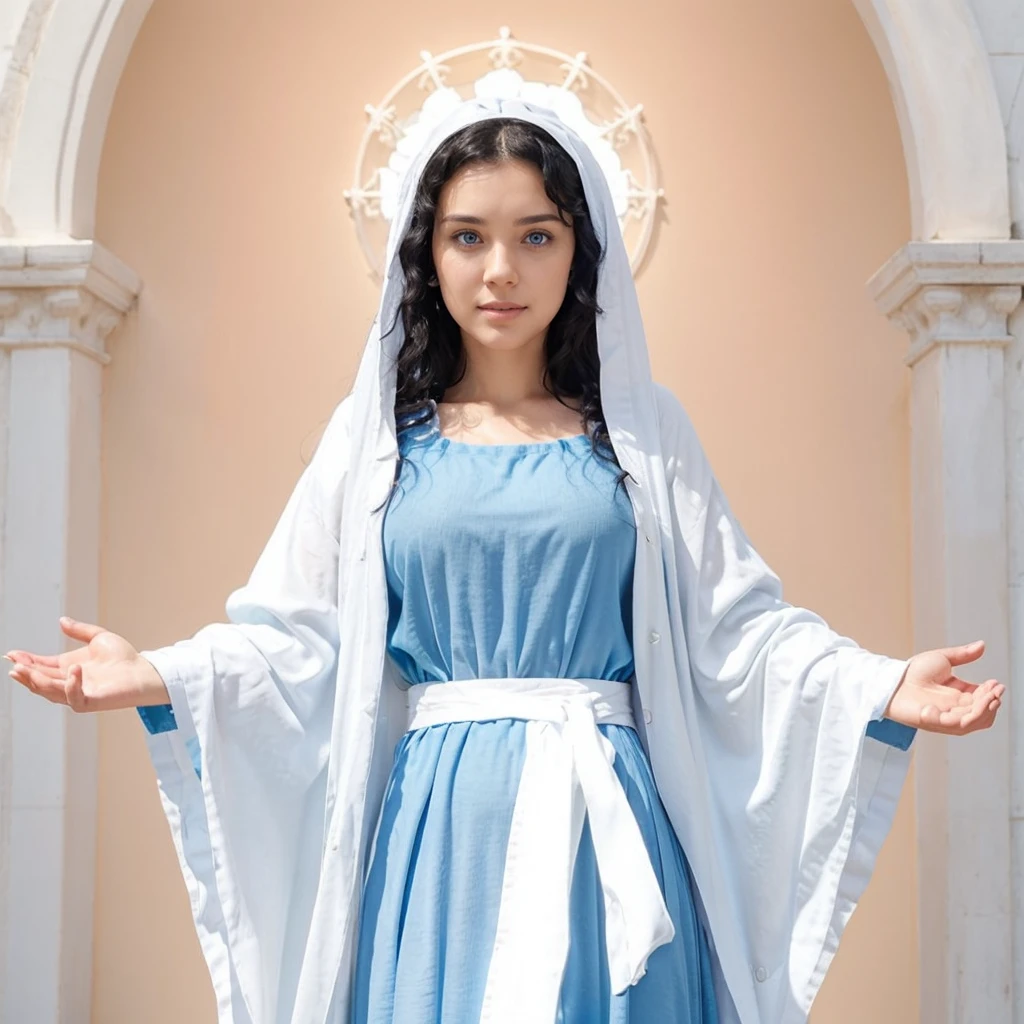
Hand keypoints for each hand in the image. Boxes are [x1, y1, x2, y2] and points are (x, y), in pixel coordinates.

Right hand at [6, 617, 168, 712]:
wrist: (144, 670)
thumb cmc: (124, 658)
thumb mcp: (99, 638)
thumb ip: (80, 631)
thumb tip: (62, 621)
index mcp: (68, 668)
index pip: (41, 666)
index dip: (26, 661)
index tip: (12, 653)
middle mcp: (70, 682)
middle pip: (40, 680)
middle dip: (25, 673)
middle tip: (14, 664)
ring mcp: (78, 693)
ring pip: (50, 692)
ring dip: (37, 682)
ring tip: (24, 670)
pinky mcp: (91, 701)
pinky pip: (74, 699)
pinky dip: (71, 686)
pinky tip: (73, 670)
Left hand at [884, 640, 1003, 734]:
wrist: (891, 679)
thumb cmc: (911, 671)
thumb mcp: (942, 659)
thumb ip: (963, 654)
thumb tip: (982, 645)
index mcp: (960, 695)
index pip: (983, 699)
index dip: (992, 693)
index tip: (996, 683)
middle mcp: (955, 708)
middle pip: (983, 713)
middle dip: (992, 702)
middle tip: (994, 690)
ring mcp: (946, 717)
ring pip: (974, 722)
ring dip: (985, 710)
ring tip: (988, 697)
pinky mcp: (935, 723)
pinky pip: (955, 726)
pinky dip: (964, 717)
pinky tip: (962, 702)